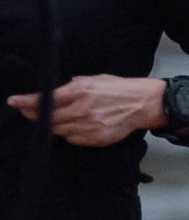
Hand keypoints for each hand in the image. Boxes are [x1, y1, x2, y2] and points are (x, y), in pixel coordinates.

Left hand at [9, 72, 166, 144]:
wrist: (143, 104)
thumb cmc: (119, 89)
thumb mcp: (94, 79)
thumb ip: (73, 86)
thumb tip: (54, 92)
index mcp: (80, 91)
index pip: (46, 99)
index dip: (27, 102)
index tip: (14, 102)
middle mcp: (82, 109)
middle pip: (48, 118)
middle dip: (35, 115)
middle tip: (28, 112)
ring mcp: (88, 126)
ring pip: (59, 130)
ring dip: (53, 125)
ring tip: (56, 118)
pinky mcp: (95, 138)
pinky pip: (73, 139)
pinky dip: (70, 133)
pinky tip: (75, 126)